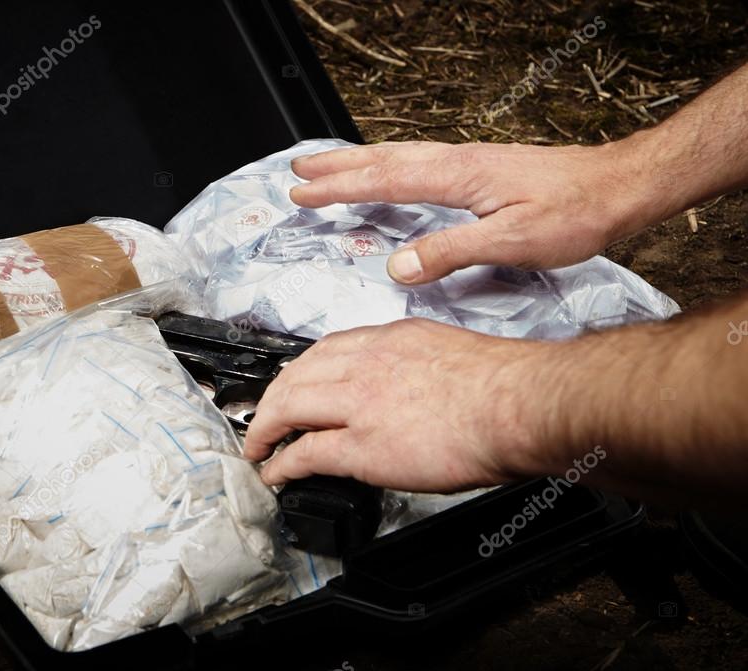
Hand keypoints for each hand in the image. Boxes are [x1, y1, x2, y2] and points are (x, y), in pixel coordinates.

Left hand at [242, 318, 551, 491]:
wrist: (521, 404)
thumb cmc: (505, 384)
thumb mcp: (451, 353)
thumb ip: (418, 366)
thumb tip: (411, 391)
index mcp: (391, 338)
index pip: (328, 348)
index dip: (302, 370)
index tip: (293, 382)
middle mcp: (367, 363)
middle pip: (297, 374)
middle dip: (272, 397)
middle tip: (263, 416)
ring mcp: (360, 402)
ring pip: (289, 406)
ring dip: (266, 428)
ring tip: (258, 445)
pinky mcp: (363, 444)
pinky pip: (306, 452)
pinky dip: (283, 463)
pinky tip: (276, 472)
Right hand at [289, 139, 670, 284]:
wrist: (621, 187)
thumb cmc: (576, 212)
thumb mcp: (512, 240)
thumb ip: (451, 251)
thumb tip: (399, 266)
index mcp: (458, 176)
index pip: (383, 179)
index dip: (339, 187)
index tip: (303, 193)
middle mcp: (458, 161)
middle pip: (383, 158)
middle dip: (336, 166)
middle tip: (298, 169)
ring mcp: (469, 162)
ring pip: (400, 156)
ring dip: (358, 161)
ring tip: (328, 165)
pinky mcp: (482, 170)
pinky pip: (419, 161)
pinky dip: (390, 164)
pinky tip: (391, 172)